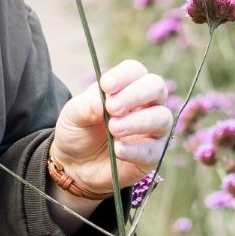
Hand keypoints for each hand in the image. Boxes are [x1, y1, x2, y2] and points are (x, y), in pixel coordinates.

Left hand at [50, 59, 173, 198]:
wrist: (75, 164)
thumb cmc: (78, 131)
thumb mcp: (72, 115)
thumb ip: (86, 106)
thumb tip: (103, 101)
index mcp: (125, 87)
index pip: (135, 70)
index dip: (124, 75)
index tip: (106, 87)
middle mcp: (145, 105)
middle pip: (156, 87)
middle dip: (136, 94)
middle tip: (112, 108)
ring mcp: (151, 130)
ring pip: (162, 118)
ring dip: (138, 122)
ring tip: (113, 129)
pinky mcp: (151, 155)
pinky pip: (154, 150)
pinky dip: (135, 149)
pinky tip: (118, 149)